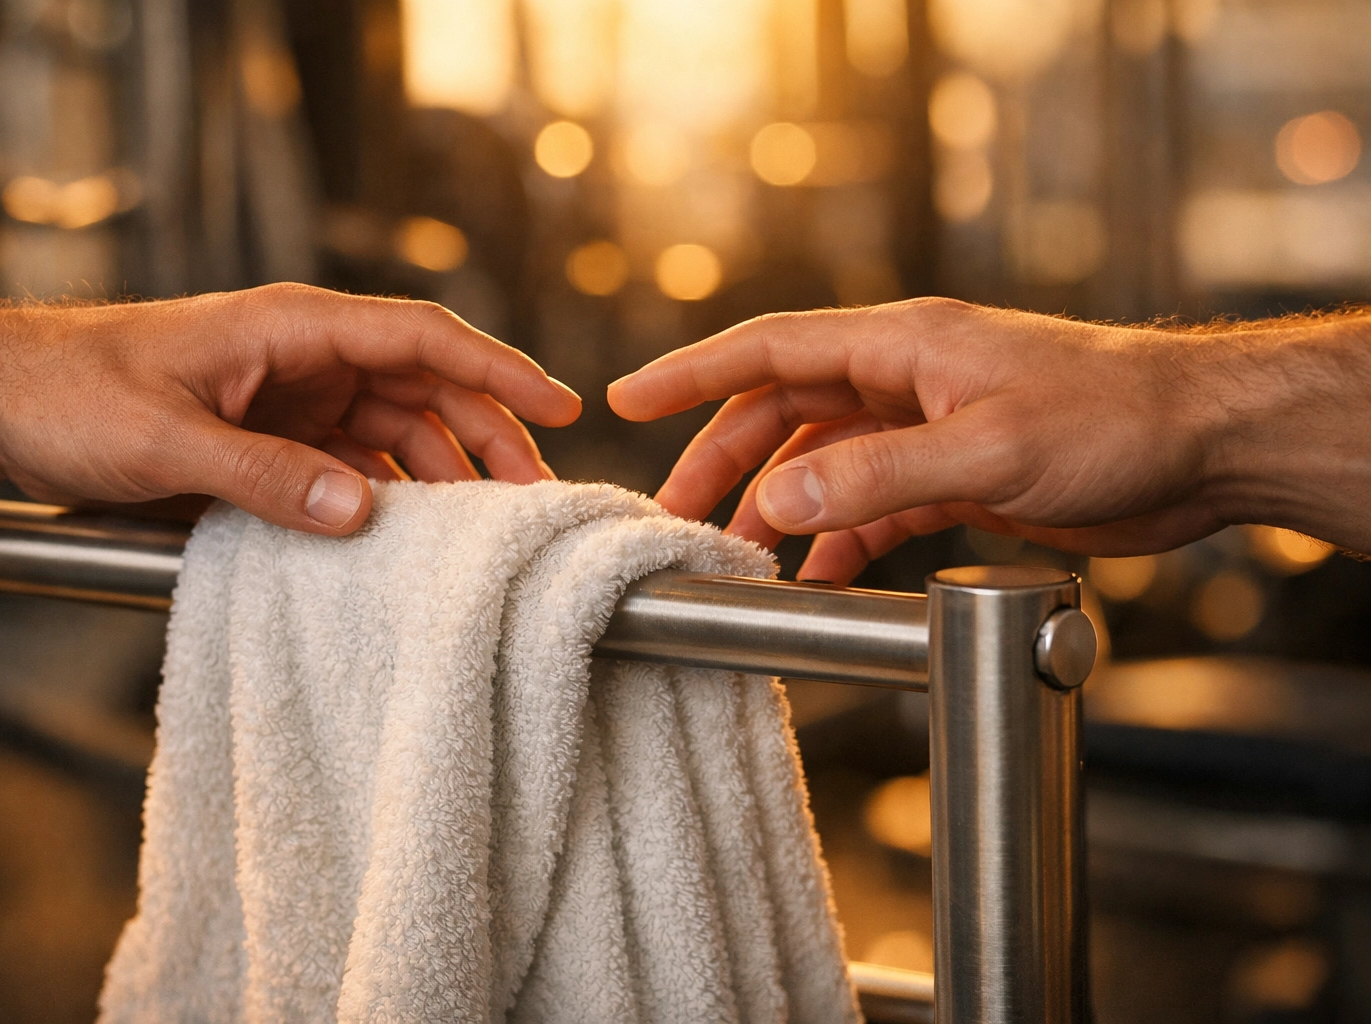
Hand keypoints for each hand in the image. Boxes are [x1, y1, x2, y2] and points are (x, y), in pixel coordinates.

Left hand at [0, 284, 579, 533]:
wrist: (0, 404)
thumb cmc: (71, 393)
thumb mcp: (166, 440)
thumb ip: (265, 477)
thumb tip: (363, 511)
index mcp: (291, 326)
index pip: (421, 337)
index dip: (498, 370)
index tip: (558, 409)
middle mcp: (305, 355)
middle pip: (425, 388)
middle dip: (486, 436)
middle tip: (531, 496)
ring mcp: (292, 396)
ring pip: (396, 429)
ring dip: (442, 472)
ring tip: (481, 527)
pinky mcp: (273, 436)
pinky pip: (352, 462)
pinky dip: (386, 494)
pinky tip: (407, 533)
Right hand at [608, 298, 1370, 583]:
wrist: (1205, 445)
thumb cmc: (1113, 420)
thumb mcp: (985, 450)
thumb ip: (876, 477)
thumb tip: (778, 499)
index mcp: (902, 347)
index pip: (772, 349)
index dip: (694, 374)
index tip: (630, 398)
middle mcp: (906, 379)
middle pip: (787, 411)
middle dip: (727, 459)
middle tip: (679, 513)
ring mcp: (931, 427)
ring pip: (827, 463)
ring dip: (784, 507)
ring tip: (742, 557)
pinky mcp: (960, 474)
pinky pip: (877, 505)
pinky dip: (844, 539)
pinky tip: (824, 577)